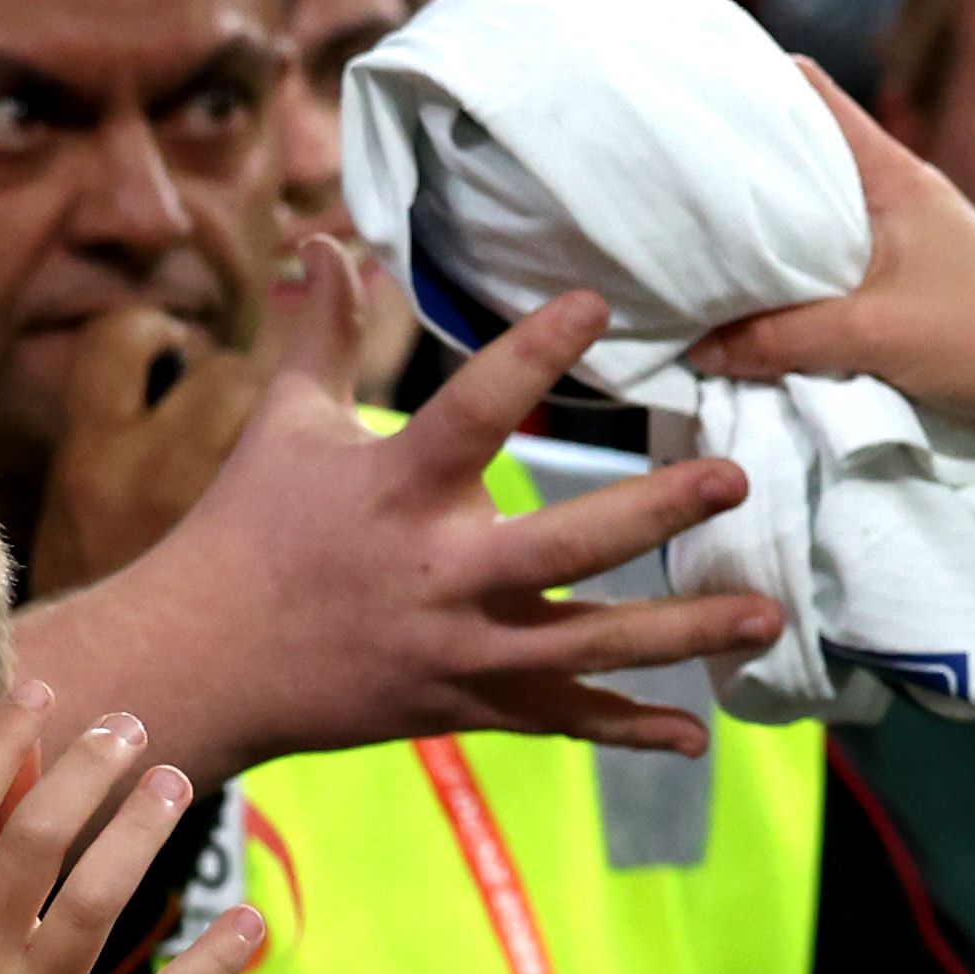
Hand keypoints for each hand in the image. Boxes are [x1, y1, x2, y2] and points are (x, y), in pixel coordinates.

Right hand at [75, 254, 794, 765]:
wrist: (206, 663)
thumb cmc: (250, 529)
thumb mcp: (286, 423)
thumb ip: (324, 332)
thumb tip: (325, 237)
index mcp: (397, 489)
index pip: (474, 408)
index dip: (533, 353)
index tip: (596, 304)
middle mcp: (441, 574)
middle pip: (566, 544)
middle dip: (655, 513)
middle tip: (735, 481)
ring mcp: (463, 649)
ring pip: (590, 646)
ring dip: (683, 633)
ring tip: (768, 615)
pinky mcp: (471, 705)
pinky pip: (563, 720)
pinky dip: (629, 732)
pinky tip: (697, 736)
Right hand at [682, 67, 974, 440]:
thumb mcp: (871, 335)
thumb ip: (781, 339)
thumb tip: (701, 347)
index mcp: (891, 171)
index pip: (811, 90)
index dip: (751, 74)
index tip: (692, 81)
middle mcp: (896, 188)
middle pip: (804, 150)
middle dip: (744, 157)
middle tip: (672, 169)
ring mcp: (905, 232)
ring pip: (819, 208)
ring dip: (770, 221)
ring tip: (700, 230)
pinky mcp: (911, 276)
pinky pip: (838, 256)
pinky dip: (799, 265)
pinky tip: (759, 289)